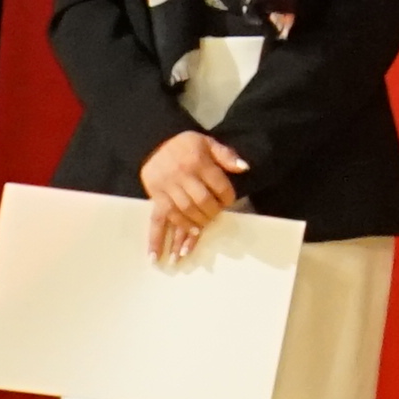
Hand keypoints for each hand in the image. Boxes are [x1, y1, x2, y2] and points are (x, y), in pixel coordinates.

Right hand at [141, 131, 246, 258]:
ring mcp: (166, 188)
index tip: (228, 201)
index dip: (227, 197)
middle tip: (214, 216)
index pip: (218, 185)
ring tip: (198, 232)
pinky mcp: (155, 197)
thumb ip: (226, 155)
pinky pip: (156, 220)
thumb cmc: (186, 145)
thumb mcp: (208, 143)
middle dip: (211, 213)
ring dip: (192, 226)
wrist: (154, 142)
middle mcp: (182, 176)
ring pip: (181, 213)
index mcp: (198, 162)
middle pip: (200, 202)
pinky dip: (156, 239)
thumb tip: (244, 168)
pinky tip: (157, 256)